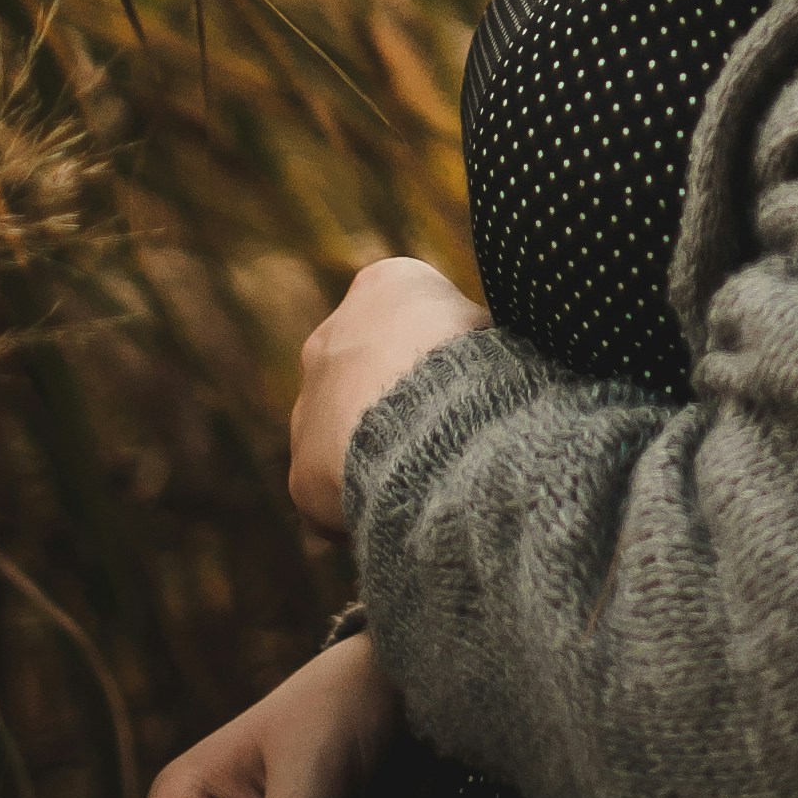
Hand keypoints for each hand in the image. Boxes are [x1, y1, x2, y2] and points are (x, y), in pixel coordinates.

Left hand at [291, 256, 488, 535]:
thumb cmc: (482, 365)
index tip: (471, 385)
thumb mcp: (493, 325)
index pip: (409, 318)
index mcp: (384, 286)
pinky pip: (333, 495)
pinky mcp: (301, 469)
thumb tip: (496, 357)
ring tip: (424, 477)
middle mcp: (330, 336)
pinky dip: (360, 508)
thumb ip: (474, 336)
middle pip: (366, 372)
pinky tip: (401, 512)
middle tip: (444, 434)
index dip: (445, 355)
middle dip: (398, 402)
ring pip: (340, 434)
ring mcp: (309, 404)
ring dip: (374, 454)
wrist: (434, 422)